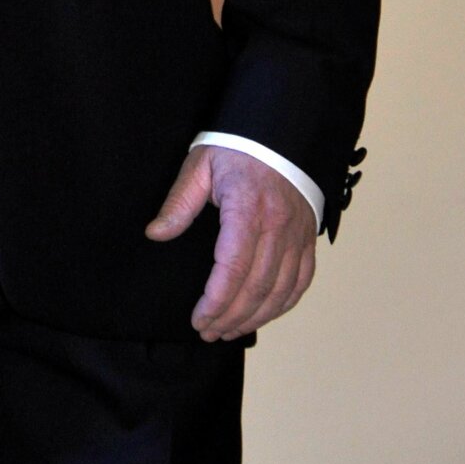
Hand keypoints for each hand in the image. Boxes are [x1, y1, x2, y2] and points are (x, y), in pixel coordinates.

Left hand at [145, 145, 316, 340]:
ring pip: (281, 291)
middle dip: (231, 317)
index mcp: (247, 208)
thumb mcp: (200, 165)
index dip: (216, 302)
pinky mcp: (308, 238)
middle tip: (208, 332)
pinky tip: (263, 315)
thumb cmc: (236, 147)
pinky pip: (301, 281)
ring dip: (255, 318)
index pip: (233, 268)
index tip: (198, 319)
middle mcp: (278, 226)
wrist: (279, 131)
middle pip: (257, 287)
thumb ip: (179, 202)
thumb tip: (156, 233)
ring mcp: (297, 234)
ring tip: (229, 331)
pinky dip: (283, 305)